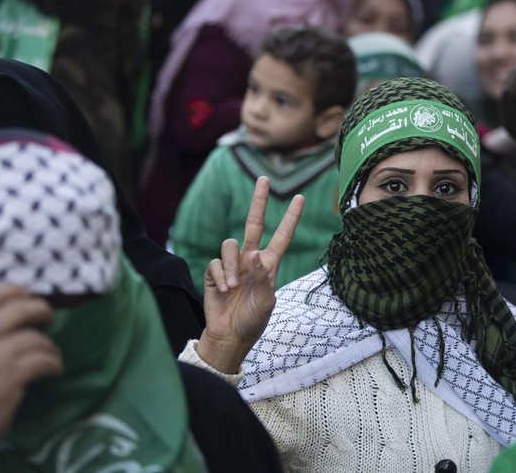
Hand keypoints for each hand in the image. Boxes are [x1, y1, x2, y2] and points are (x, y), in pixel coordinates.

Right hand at [0, 285, 62, 465]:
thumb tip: (4, 328)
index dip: (13, 292)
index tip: (28, 294)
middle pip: (19, 311)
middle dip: (40, 310)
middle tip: (49, 317)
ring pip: (35, 339)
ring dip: (49, 346)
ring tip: (53, 354)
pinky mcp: (9, 377)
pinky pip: (43, 361)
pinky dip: (54, 363)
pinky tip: (55, 370)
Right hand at [197, 177, 304, 373]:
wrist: (229, 336)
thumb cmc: (252, 320)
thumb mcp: (266, 302)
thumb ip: (263, 278)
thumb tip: (254, 254)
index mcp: (269, 264)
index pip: (282, 236)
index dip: (291, 217)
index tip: (301, 198)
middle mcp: (251, 259)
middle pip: (253, 223)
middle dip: (258, 201)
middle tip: (263, 178)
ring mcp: (232, 264)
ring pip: (229, 244)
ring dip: (232, 266)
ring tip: (233, 287)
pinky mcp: (214, 272)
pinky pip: (216, 263)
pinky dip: (221, 276)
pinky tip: (223, 290)